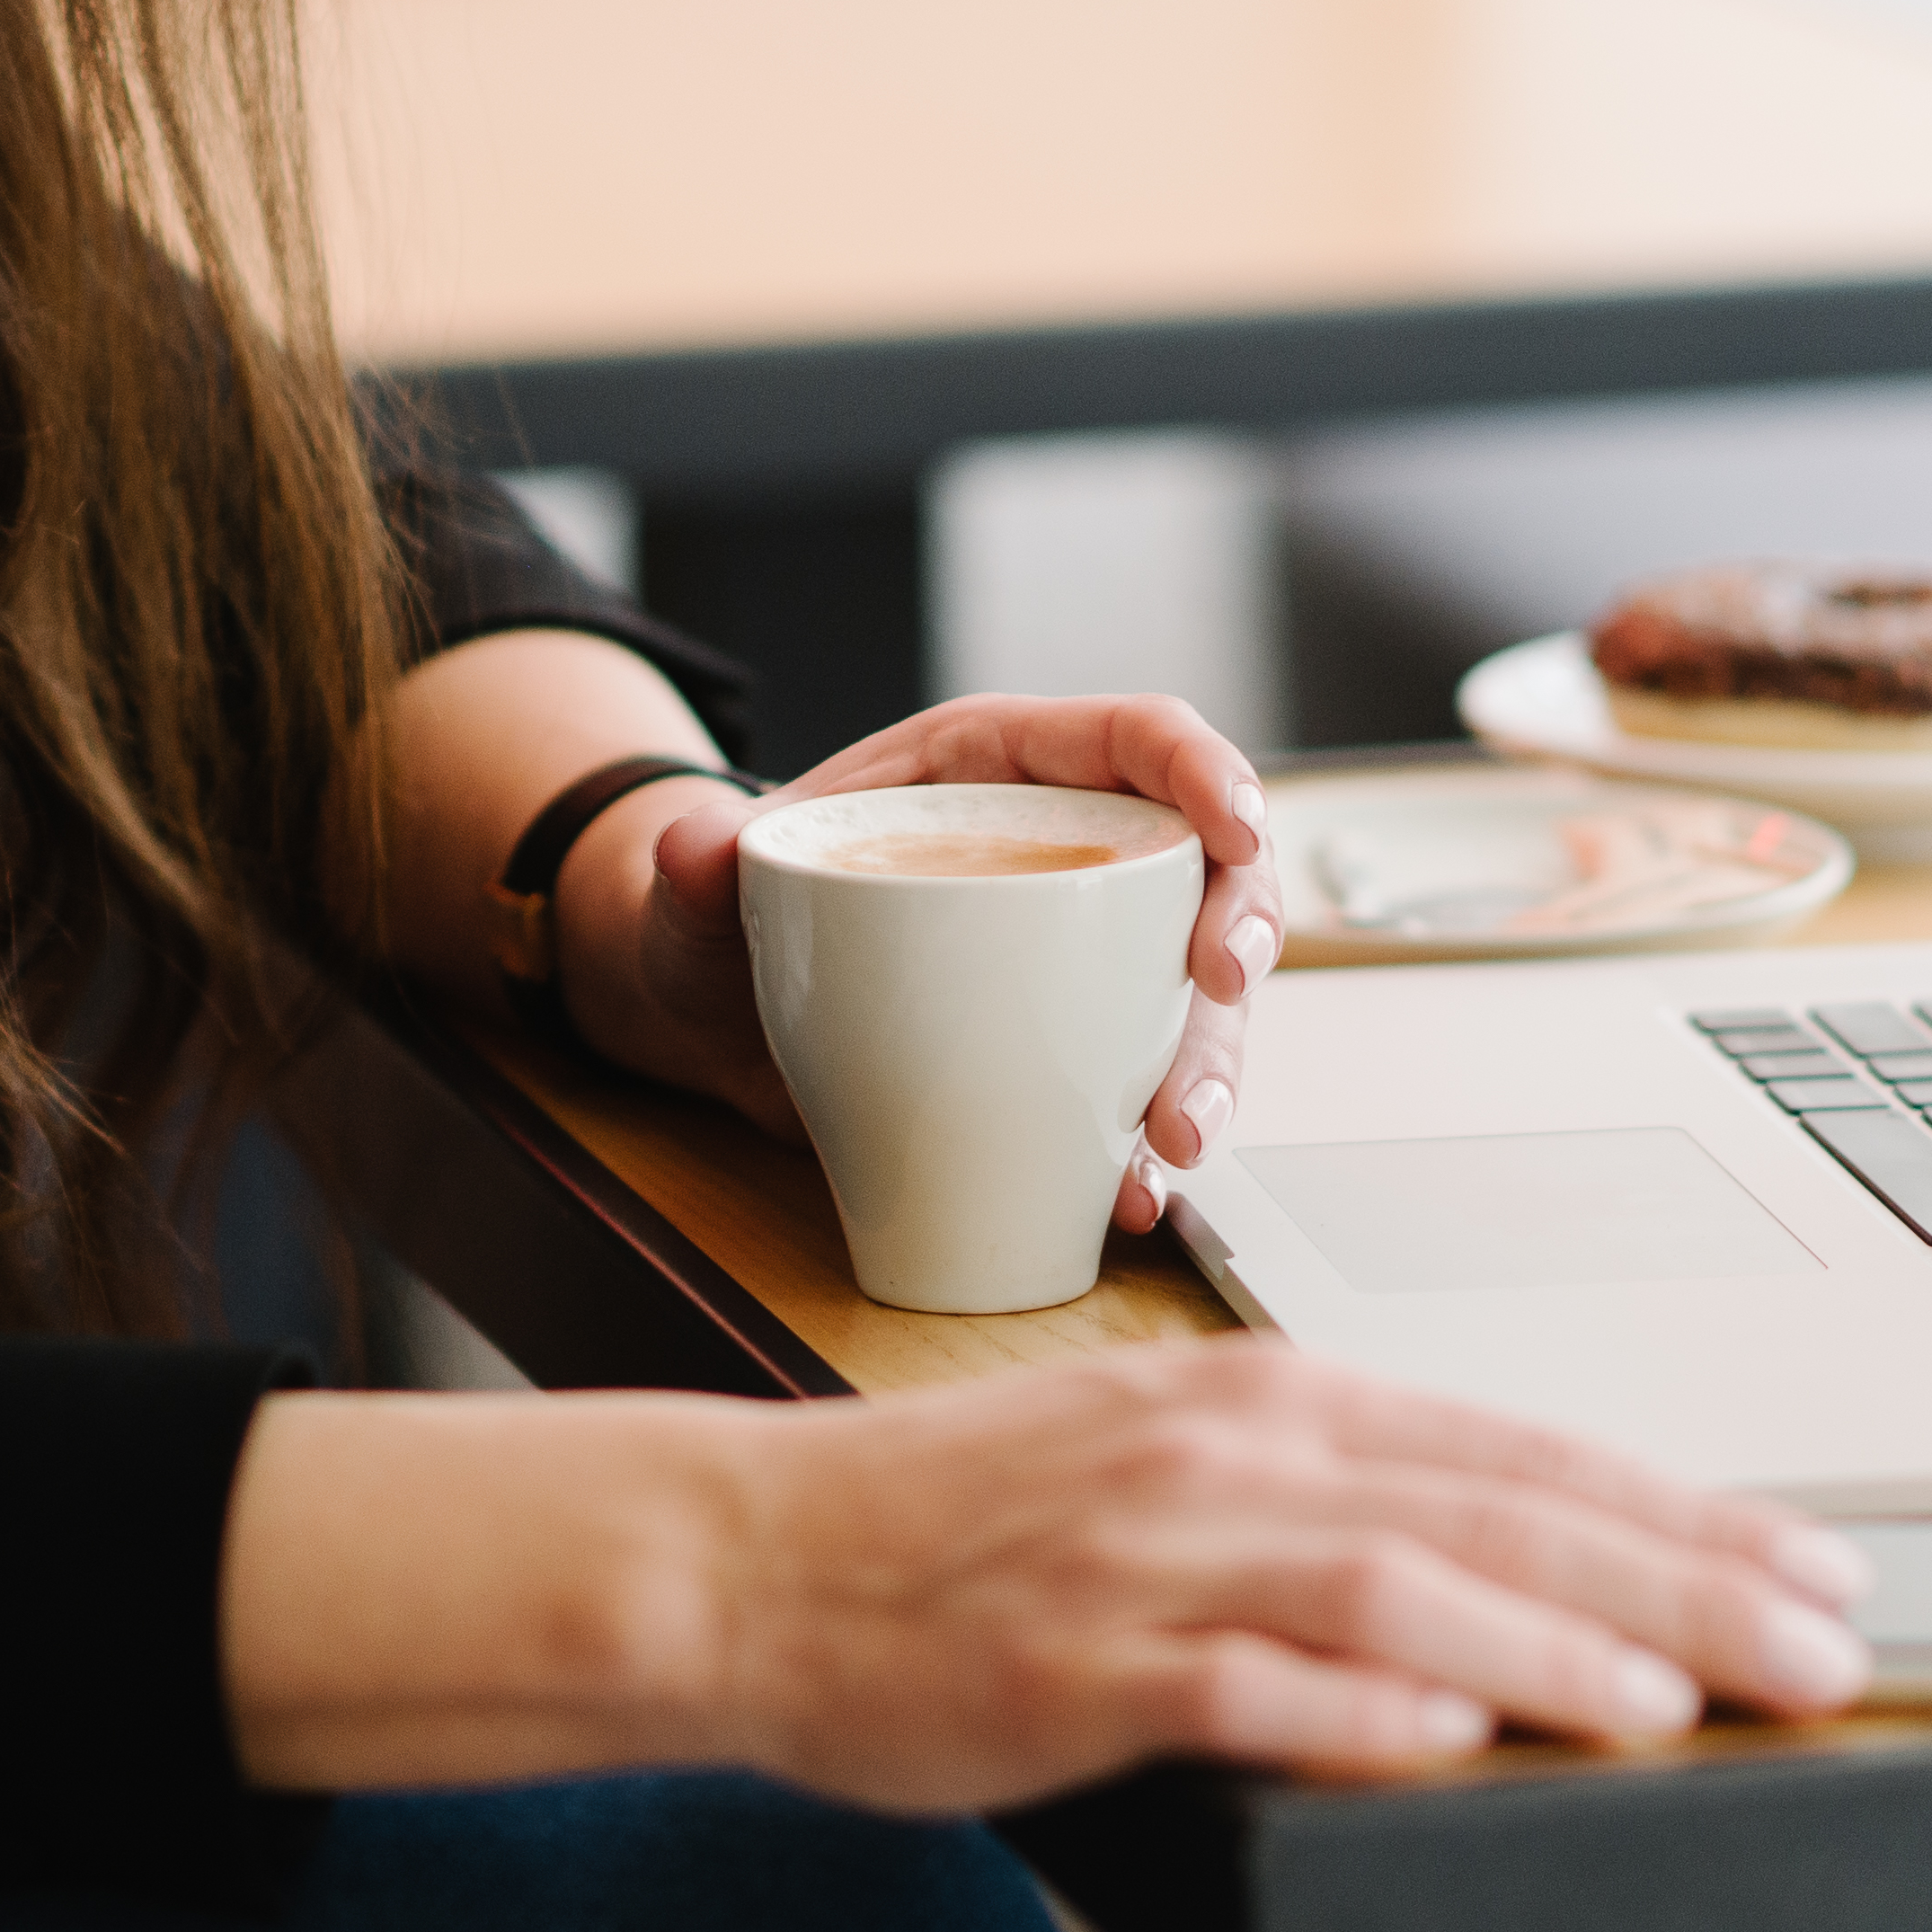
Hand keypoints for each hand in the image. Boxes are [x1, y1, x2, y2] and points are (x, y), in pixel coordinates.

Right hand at [221, 1342, 1878, 1804]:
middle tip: (1826, 1646)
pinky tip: (1447, 1745)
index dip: (1688, 1516)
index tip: (1817, 1569)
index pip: (1521, 1456)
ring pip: (1394, 1594)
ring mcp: (1148, 1559)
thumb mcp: (1166, 1479)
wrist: (746, 1558)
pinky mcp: (1071, 1663)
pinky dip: (1352, 1715)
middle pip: (1499, 1515)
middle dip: (1686, 1582)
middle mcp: (1226, 1460)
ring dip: (1553, 1647)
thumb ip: (1327, 1517)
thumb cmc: (957, 1535)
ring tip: (1683, 1702)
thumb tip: (1504, 1582)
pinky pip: (1235, 1687)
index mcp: (1265, 1408)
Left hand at [599, 694, 1278, 1229]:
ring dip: (1209, 1064)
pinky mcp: (1072, 1049)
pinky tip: (1133, 1193)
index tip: (1237, 829)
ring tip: (1174, 1139)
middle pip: (1203, 867)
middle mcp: (1063, 854)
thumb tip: (692, 850)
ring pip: (1194, 996)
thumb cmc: (737, 917)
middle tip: (1219, 992)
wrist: (720, 1016)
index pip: (1134, 739)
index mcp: (998, 767)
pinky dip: (1149, 1146)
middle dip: (1239, 929)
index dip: (1206, 771)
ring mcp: (1081, 958)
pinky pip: (1142, 1087)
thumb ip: (695, 861)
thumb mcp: (706, 881)